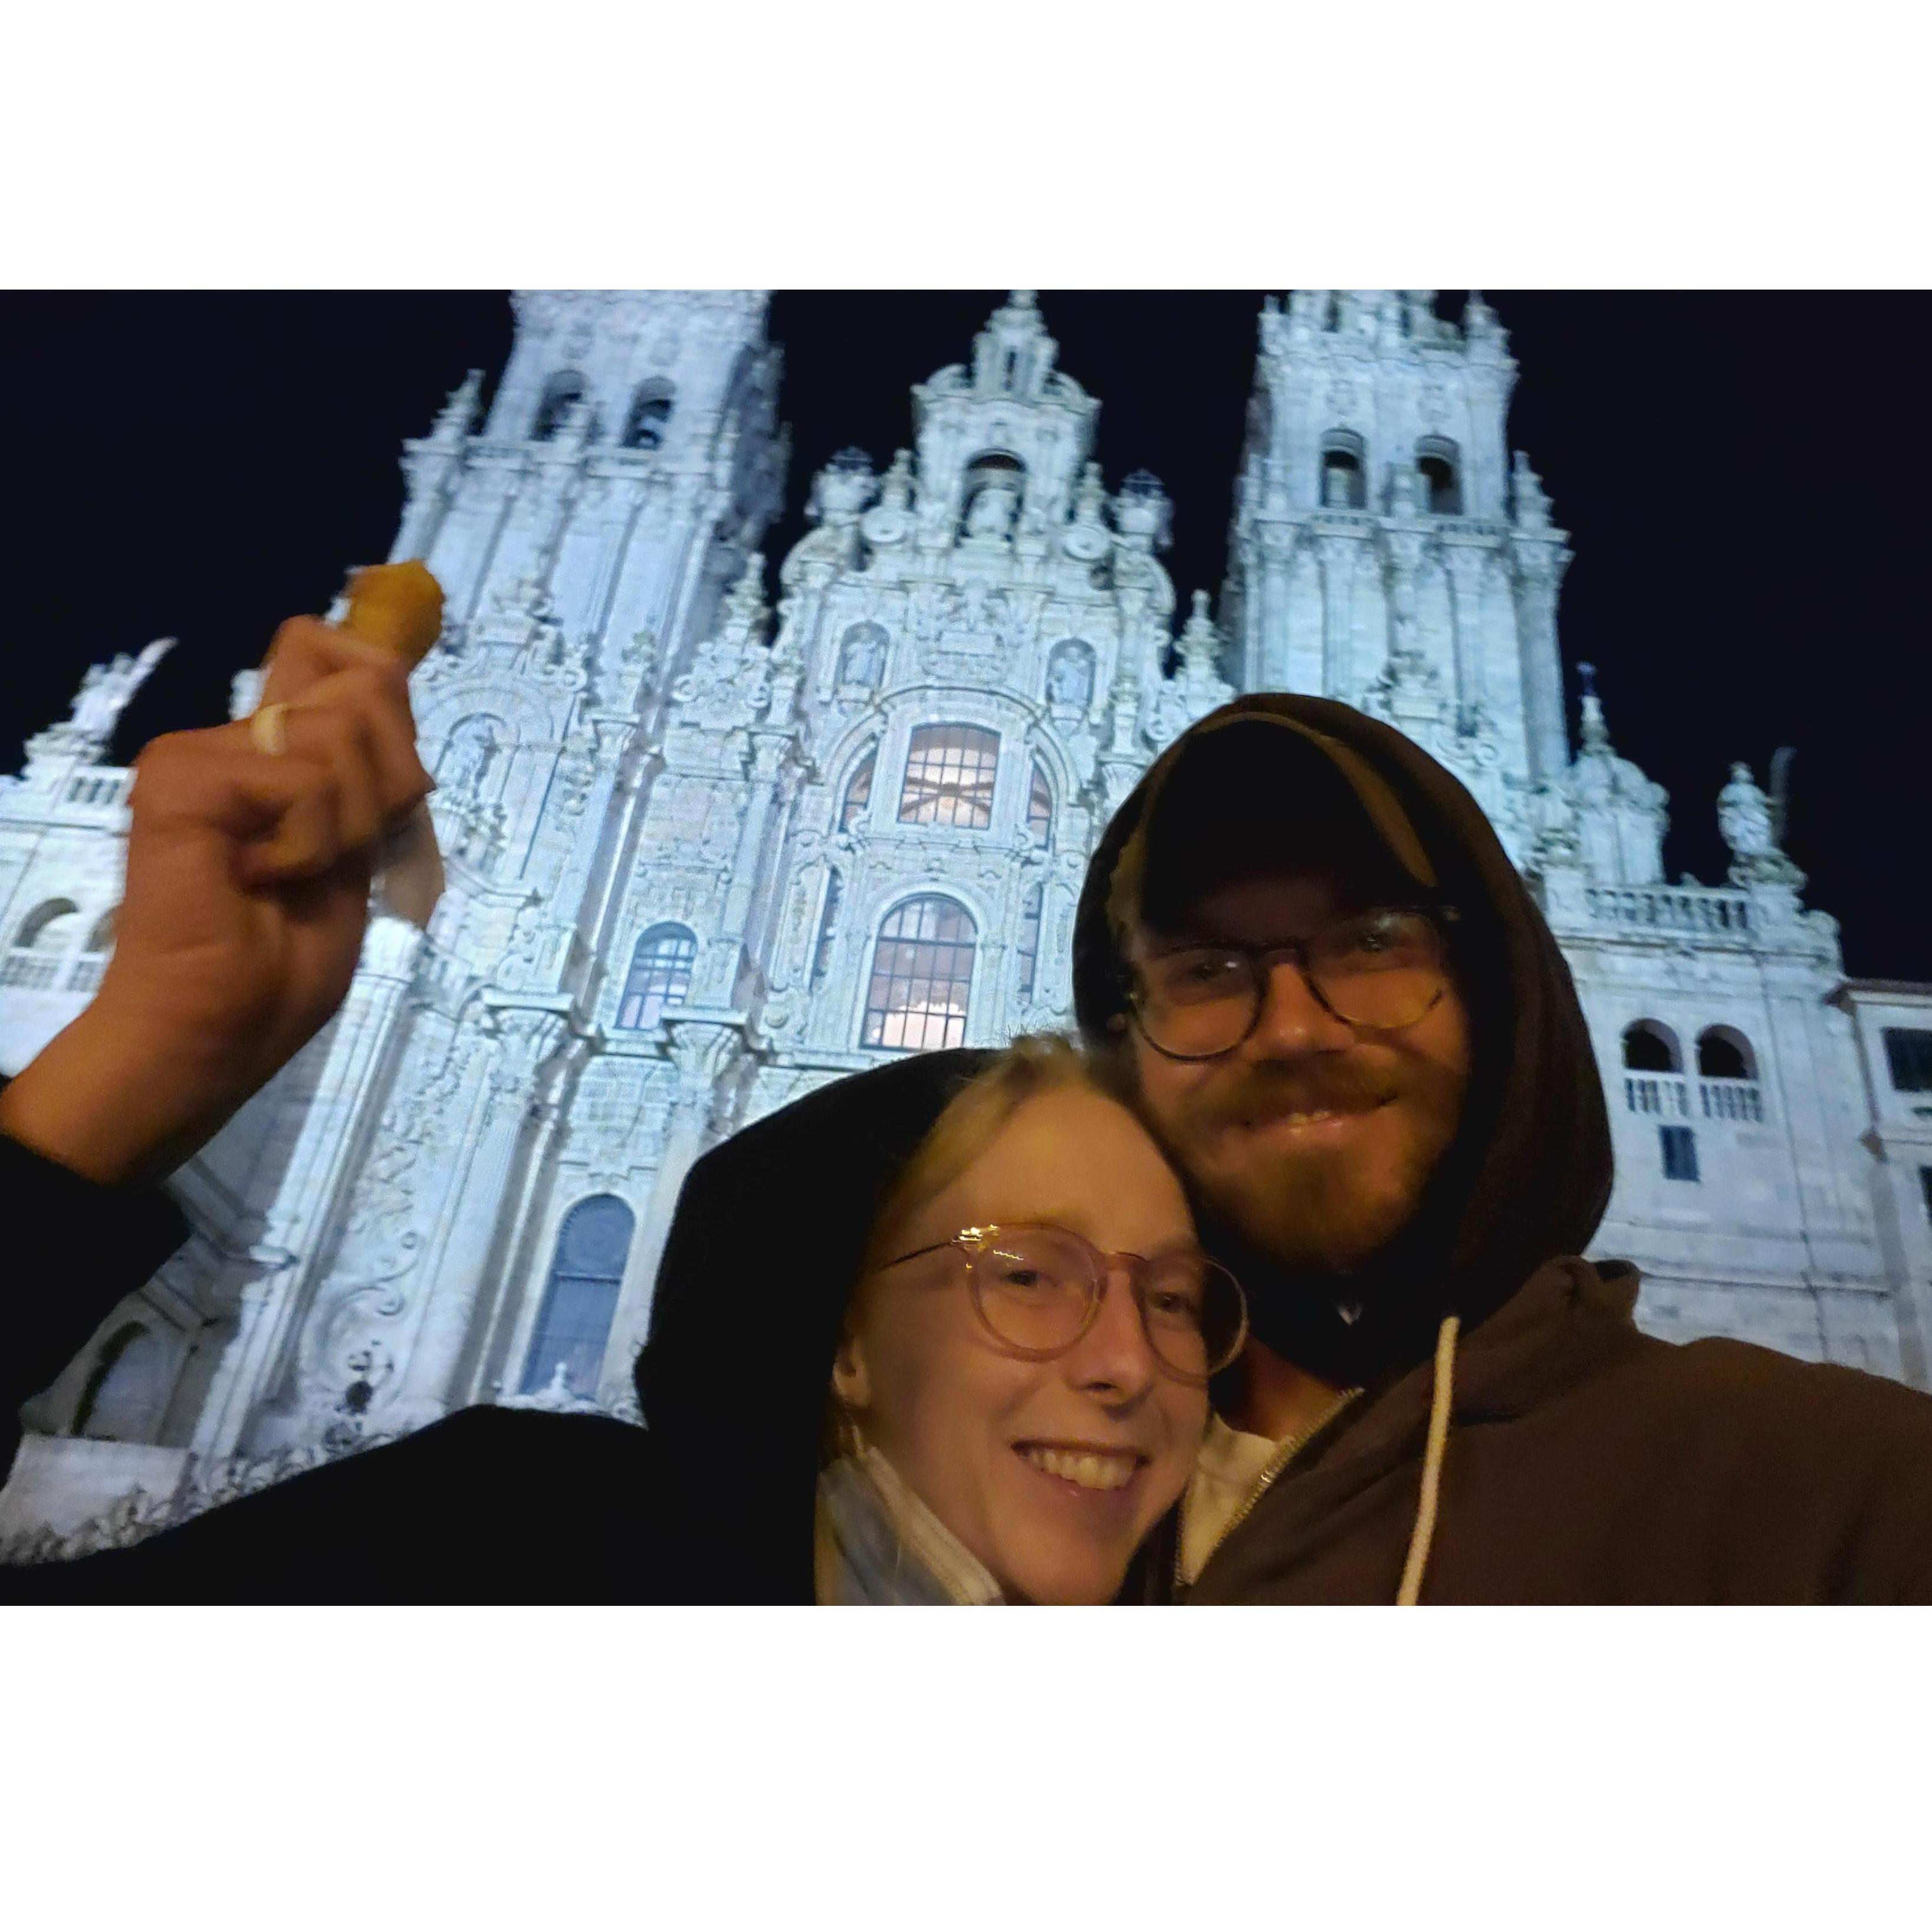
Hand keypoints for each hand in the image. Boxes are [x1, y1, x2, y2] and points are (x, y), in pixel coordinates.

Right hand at [0, 615, 433, 1184]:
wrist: (221, 1028)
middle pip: (370, 682)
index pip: (340, 649)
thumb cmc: (284, 962)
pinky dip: (310, 845)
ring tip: (292, 873)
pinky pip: (303, 781)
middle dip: (391, 782)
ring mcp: (204, 748)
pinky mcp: (182, 776)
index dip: (388, 692)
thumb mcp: (357, 846)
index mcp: (276, 743)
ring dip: (349, 826)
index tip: (389, 783)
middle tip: (338, 853)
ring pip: (345, 733)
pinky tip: (260, 879)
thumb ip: (367, 767)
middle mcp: (238, 730)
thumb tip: (390, 674)